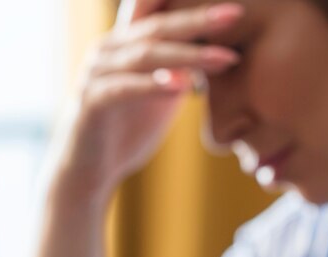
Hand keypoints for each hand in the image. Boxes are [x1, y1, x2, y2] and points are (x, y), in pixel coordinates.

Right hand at [48, 0, 242, 209]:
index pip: (158, 11)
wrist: (90, 170)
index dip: (189, 6)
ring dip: (187, 55)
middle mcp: (109, 49)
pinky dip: (153, 86)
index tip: (232, 7)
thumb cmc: (126, 130)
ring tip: (224, 58)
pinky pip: (124, 89)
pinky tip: (182, 86)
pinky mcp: (92, 103)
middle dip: (198, 20)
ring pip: (145, 55)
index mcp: (125, 43)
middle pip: (158, 26)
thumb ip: (181, 71)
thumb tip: (217, 56)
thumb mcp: (160, 95)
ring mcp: (97, 74)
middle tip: (237, 14)